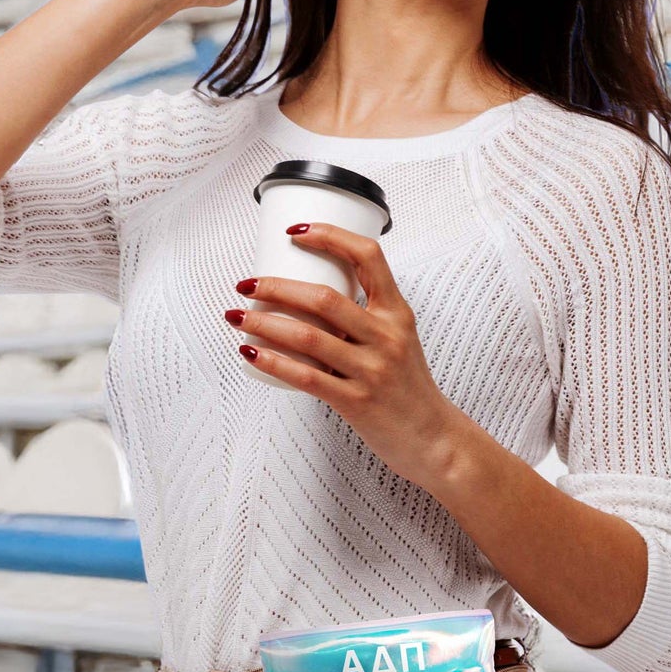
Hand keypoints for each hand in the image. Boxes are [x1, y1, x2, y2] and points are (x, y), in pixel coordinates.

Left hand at [224, 223, 460, 489]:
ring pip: (307, 337)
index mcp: (397, 313)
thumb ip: (362, 320)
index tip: (295, 232)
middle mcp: (386, 336)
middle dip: (276, 286)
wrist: (434, 440)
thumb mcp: (397, 341)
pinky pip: (306, 377)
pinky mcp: (356, 401)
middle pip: (324, 298)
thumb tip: (309, 299)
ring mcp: (371, 370)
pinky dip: (272, 361)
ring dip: (263, 322)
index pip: (368, 257)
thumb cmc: (408, 387)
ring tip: (236, 316)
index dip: (330, 236)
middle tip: (247, 284)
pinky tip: (250, 353)